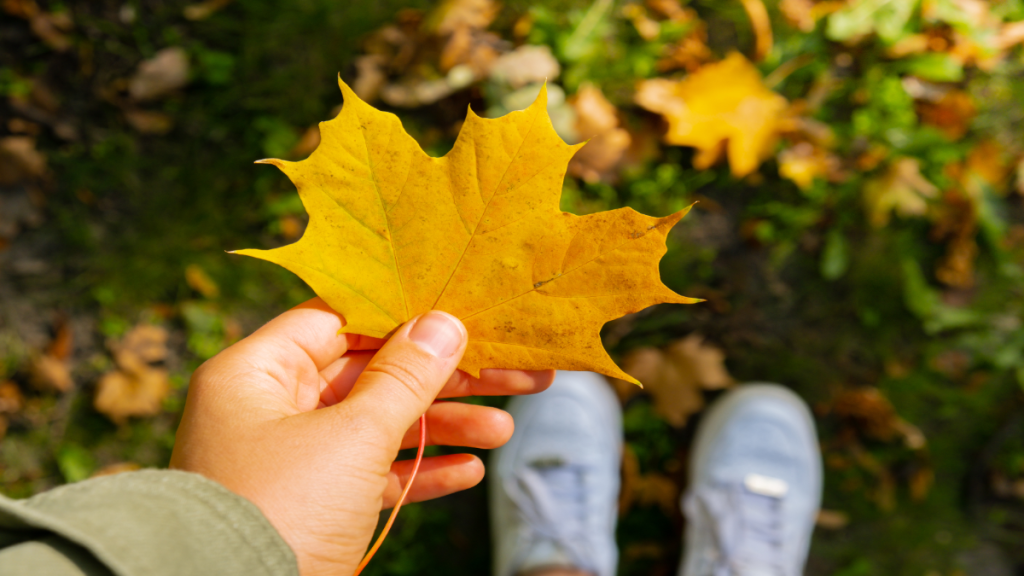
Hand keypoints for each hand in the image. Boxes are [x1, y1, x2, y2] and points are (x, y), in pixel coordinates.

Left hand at [170, 298, 552, 575]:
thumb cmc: (281, 511)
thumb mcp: (352, 436)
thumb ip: (404, 378)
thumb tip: (444, 323)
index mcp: (257, 373)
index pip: (338, 322)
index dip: (402, 316)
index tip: (459, 314)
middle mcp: (270, 409)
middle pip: (371, 374)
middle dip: (443, 379)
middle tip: (510, 372)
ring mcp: (290, 460)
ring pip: (378, 426)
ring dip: (442, 427)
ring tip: (503, 430)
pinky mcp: (310, 507)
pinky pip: (371, 475)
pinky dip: (418, 472)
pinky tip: (469, 471)